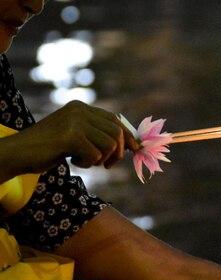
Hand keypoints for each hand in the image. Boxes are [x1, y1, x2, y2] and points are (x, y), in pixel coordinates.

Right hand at [0, 100, 137, 180]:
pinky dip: (87, 164)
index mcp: (81, 107)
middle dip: (117, 153)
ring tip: (85, 161)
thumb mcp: (75, 136)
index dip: (128, 136)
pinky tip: (72, 161)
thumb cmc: (48, 148)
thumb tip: (132, 143)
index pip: (115, 120)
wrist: (18, 153)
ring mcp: (75, 122)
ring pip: (109, 145)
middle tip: (106, 165)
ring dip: (101, 159)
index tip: (135, 149)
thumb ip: (97, 134)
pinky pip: (95, 155)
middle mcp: (80, 110)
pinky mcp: (71, 136)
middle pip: (116, 133)